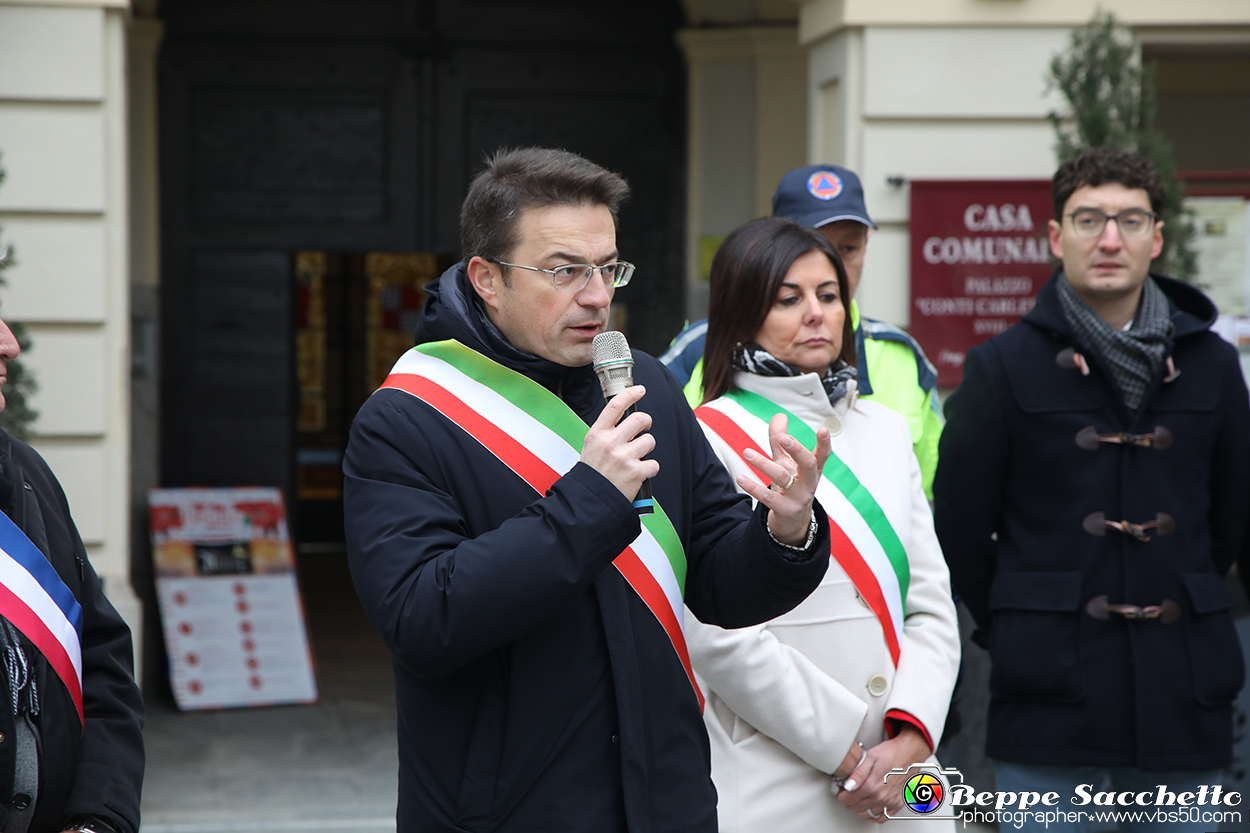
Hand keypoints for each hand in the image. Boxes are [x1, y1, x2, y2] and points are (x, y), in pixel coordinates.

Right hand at [580, 385, 659, 501]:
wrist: (590, 499)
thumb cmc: (593, 472)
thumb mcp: (591, 446)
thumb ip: (607, 432)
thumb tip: (627, 419)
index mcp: (597, 434)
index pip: (615, 406)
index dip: (630, 394)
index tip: (640, 389)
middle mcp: (610, 443)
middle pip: (639, 419)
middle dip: (646, 422)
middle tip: (644, 429)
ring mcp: (623, 457)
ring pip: (649, 441)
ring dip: (647, 449)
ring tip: (637, 458)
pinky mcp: (635, 472)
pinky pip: (653, 464)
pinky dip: (649, 470)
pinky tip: (639, 474)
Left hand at [738, 413, 830, 546]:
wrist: (792, 518)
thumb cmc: (791, 482)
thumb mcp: (786, 461)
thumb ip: (780, 438)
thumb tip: (779, 415)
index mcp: (812, 469)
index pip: (822, 454)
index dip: (824, 443)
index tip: (823, 429)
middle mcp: (808, 482)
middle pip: (807, 464)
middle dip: (797, 450)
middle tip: (783, 438)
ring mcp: (798, 497)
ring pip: (782, 478)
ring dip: (763, 464)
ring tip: (747, 453)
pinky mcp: (784, 509)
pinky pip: (767, 498)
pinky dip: (753, 487)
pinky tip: (741, 478)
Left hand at [837, 725, 931, 822]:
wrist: (909, 754)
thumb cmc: (890, 753)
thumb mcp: (870, 757)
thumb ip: (857, 773)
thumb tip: (848, 786)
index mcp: (872, 785)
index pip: (847, 799)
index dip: (841, 794)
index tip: (841, 789)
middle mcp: (881, 797)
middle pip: (855, 807)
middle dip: (849, 799)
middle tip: (849, 790)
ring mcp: (889, 802)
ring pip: (867, 814)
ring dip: (859, 807)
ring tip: (859, 796)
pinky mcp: (897, 804)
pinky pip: (882, 818)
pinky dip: (873, 814)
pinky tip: (870, 806)